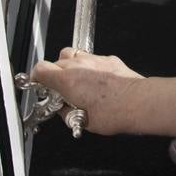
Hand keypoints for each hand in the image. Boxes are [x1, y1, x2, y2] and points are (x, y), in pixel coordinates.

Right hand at [29, 49, 144, 135]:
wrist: (138, 102)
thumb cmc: (114, 113)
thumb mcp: (80, 120)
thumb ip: (65, 111)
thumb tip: (61, 108)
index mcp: (68, 80)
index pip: (41, 69)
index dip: (37, 78)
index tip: (39, 85)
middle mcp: (79, 65)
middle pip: (56, 61)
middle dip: (55, 75)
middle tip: (61, 90)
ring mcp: (95, 59)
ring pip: (73, 55)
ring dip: (71, 67)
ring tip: (77, 84)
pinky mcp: (109, 59)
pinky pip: (92, 58)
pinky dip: (88, 67)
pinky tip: (95, 82)